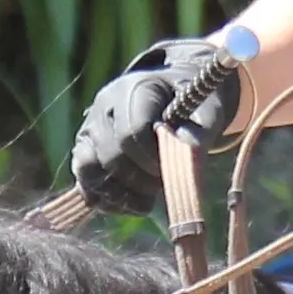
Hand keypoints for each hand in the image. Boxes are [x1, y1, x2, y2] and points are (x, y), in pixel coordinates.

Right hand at [67, 36, 243, 214]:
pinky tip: (133, 204)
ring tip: (148, 201)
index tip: (172, 169)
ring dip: (120, 195)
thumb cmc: (192, 108)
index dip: (152, 159)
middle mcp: (105, 106)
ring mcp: (90, 129)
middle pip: (111, 155)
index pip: (132, 132)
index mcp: (135, 89)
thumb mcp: (207, 113)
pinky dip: (107, 201)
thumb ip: (199, 135)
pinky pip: (85, 183)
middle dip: (139, 180)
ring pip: (90, 170)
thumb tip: (187, 156)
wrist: (173, 101)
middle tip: (162, 185)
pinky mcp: (85, 152)